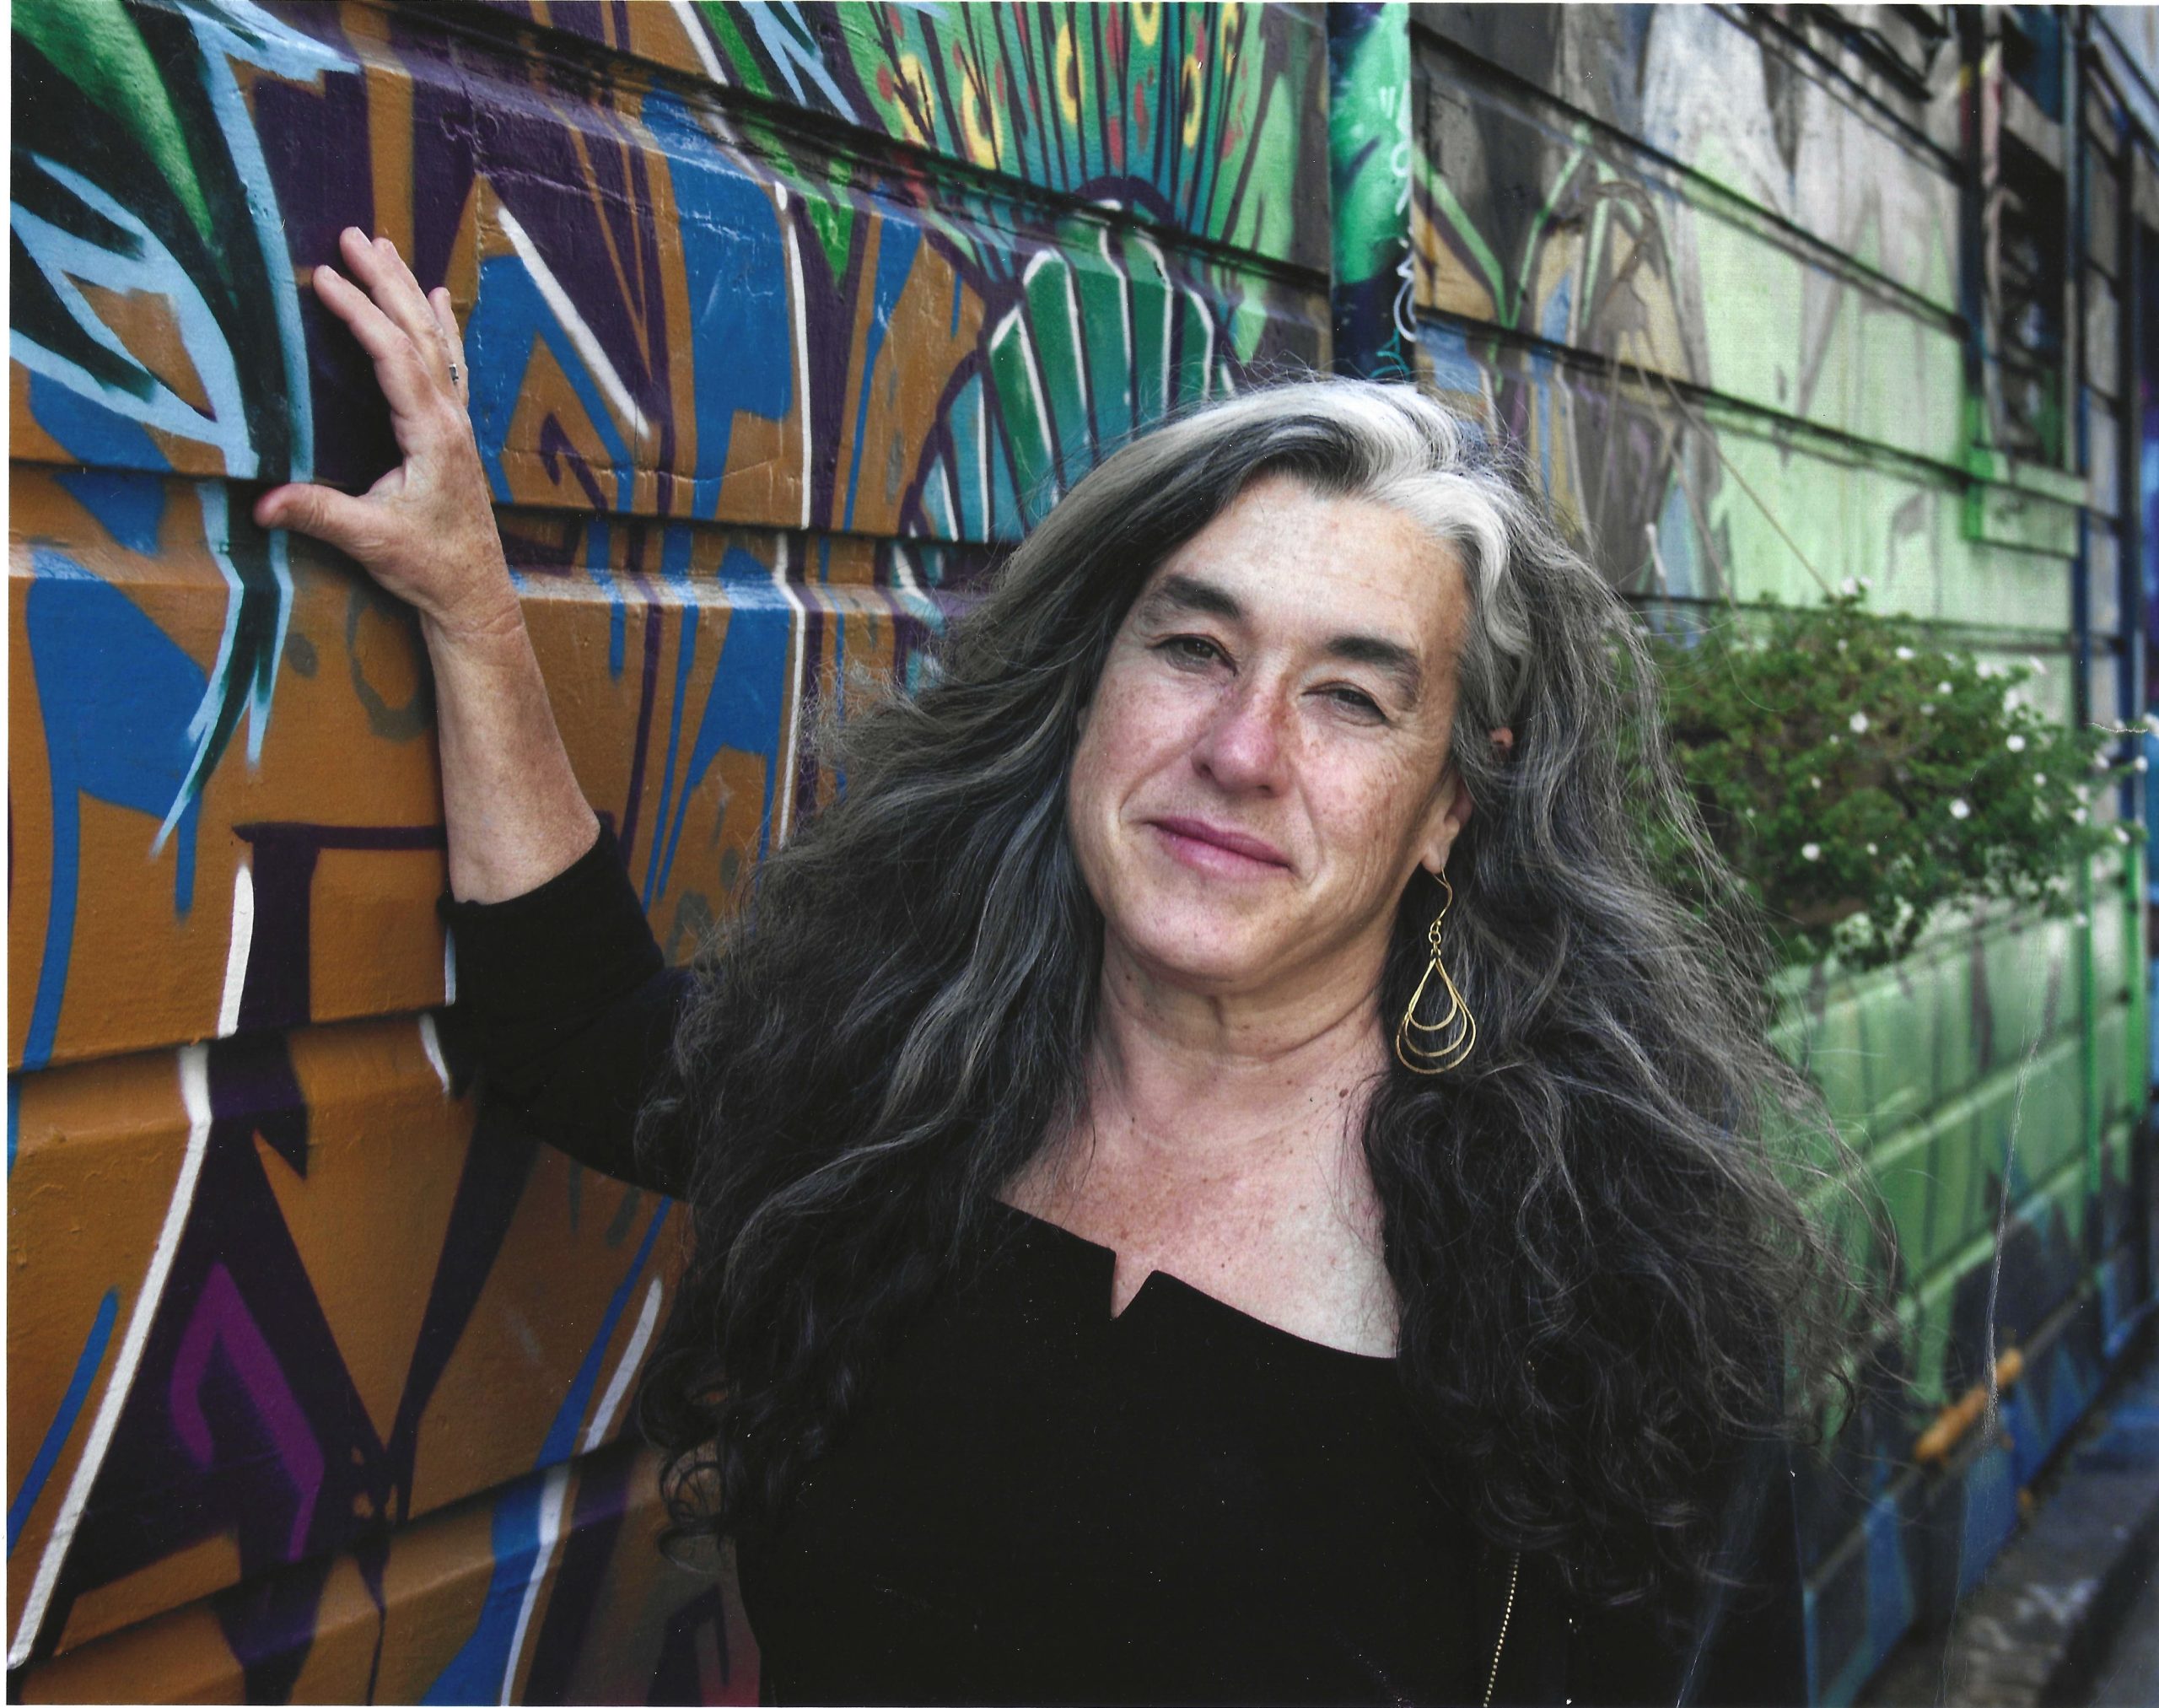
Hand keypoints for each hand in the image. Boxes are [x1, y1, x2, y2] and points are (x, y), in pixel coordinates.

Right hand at [255, 228, 518, 644]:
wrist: (473, 594)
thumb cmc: (428, 567)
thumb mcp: (370, 540)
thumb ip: (318, 515)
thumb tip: (262, 504)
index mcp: (432, 435)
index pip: (394, 356)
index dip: (359, 313)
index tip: (324, 276)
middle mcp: (450, 420)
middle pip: (418, 334)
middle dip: (385, 282)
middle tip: (353, 235)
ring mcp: (457, 424)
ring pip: (436, 342)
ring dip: (409, 292)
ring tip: (385, 247)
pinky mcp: (454, 433)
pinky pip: (448, 363)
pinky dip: (439, 325)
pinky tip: (437, 296)